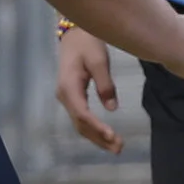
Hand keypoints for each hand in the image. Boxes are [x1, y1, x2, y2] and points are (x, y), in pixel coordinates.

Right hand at [56, 27, 123, 152]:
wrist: (75, 34)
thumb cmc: (87, 43)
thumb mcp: (99, 60)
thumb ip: (105, 84)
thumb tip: (112, 108)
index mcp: (69, 87)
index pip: (82, 113)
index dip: (96, 127)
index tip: (112, 136)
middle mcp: (65, 96)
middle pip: (81, 124)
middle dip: (99, 138)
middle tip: (119, 149)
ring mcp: (67, 98)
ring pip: (80, 124)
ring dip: (97, 137)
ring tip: (116, 147)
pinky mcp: (73, 97)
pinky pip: (82, 118)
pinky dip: (94, 129)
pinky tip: (106, 136)